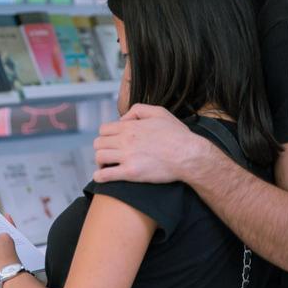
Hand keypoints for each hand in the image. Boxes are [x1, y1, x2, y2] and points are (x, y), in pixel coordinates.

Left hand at [92, 104, 211, 183]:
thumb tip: (123, 119)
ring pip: (99, 157)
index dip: (107, 136)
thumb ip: (138, 110)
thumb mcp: (160, 112)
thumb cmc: (177, 135)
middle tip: (110, 154)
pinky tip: (102, 177)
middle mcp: (125, 140)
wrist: (189, 155)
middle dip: (102, 148)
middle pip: (99, 143)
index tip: (112, 142)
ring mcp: (127, 156)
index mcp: (130, 126)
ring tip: (107, 166)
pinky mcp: (131, 173)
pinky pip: (105, 175)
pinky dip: (99, 177)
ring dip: (100, 162)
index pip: (104, 129)